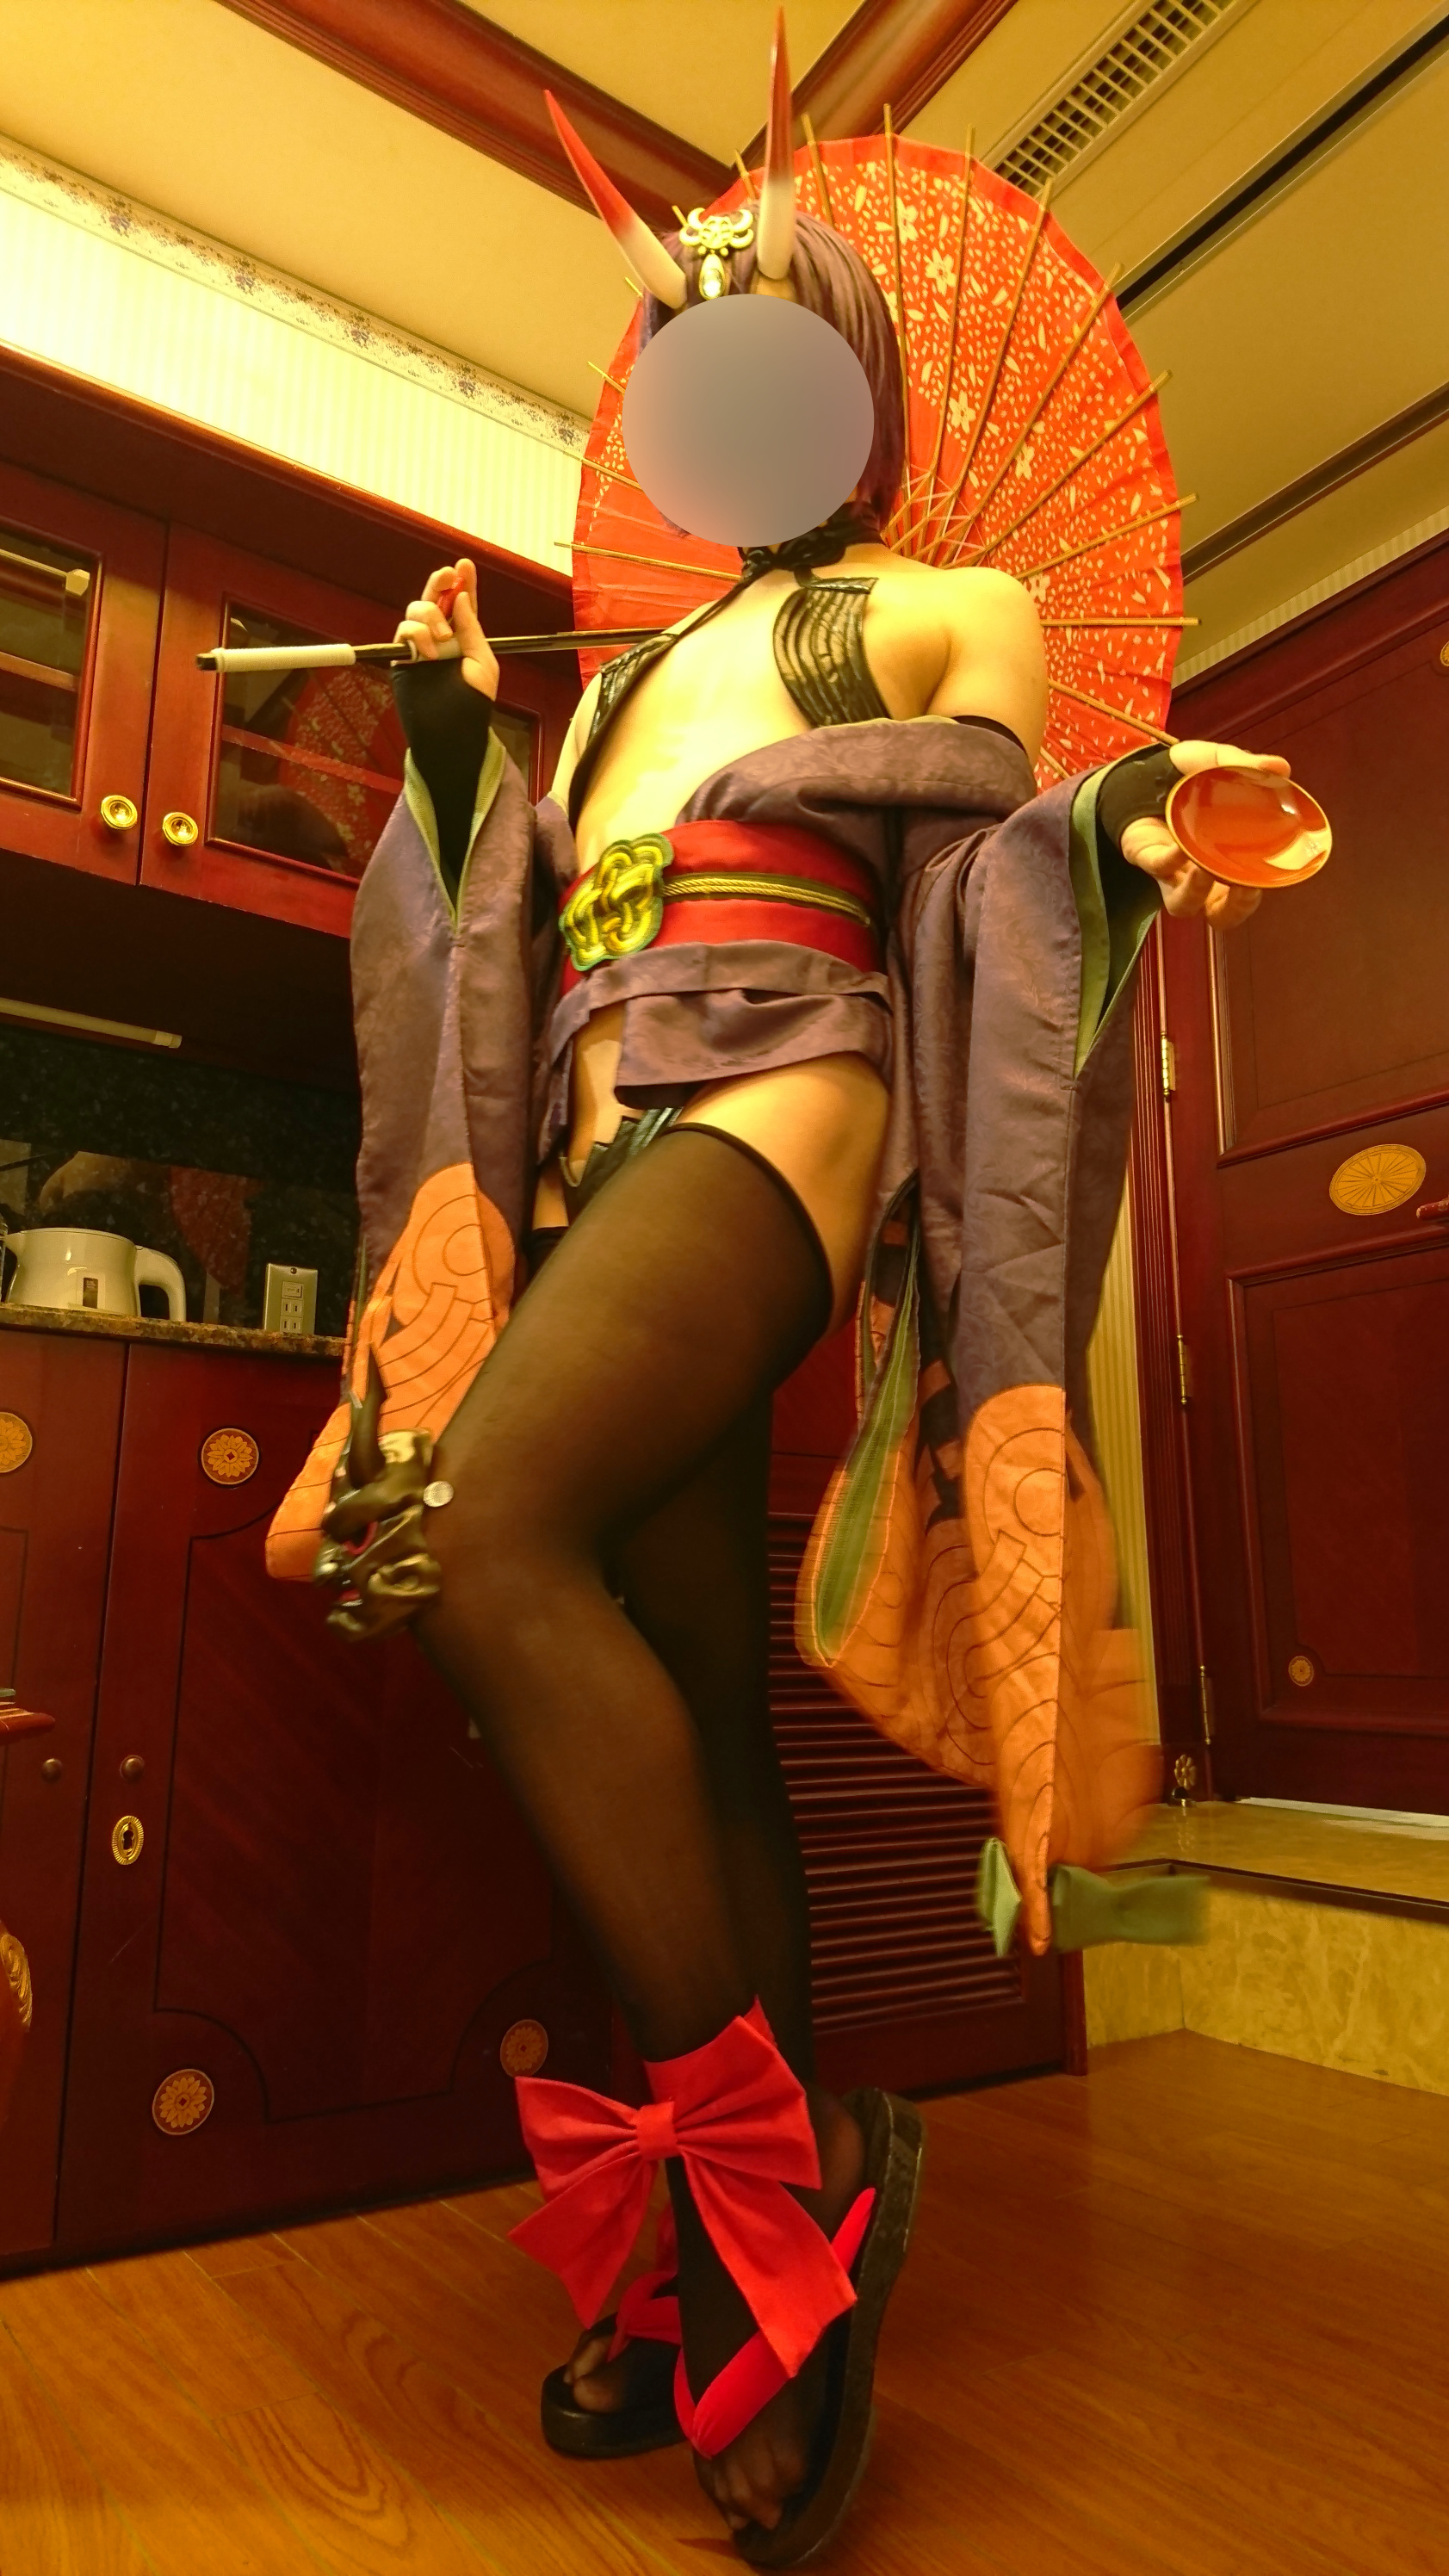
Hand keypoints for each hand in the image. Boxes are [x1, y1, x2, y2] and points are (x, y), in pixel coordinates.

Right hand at [394, 556, 499, 700]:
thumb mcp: (482, 662)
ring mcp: (420, 645)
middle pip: (435, 599)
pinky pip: (403, 632)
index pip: (462, 604)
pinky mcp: (402, 657)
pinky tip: (430, 652)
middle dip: (439, 582)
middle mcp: (440, 637)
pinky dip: (417, 634)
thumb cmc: (473, 702)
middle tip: (448, 575)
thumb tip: (461, 598)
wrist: (452, 730)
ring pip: (416, 609)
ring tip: (443, 637)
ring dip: (430, 614)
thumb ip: (471, 629)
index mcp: (463, 637)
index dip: (463, 583)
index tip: (465, 564)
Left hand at [1119, 738, 1290, 928]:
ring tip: (1208, 868)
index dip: (1256, 896)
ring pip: (1184, 904)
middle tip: (1247, 886)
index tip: (1271, 877)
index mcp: (1223, 859)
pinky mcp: (1145, 856)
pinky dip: (1171, 858)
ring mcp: (1170, 870)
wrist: (1138, 769)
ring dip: (1198, 892)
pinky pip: (1159, 866)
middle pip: (1219, 913)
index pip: (1244, 893)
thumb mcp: (1214, 764)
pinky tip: (1182, 844)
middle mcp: (1198, 874)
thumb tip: (1280, 767)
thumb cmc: (1184, 777)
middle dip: (1236, 907)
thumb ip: (1244, 766)